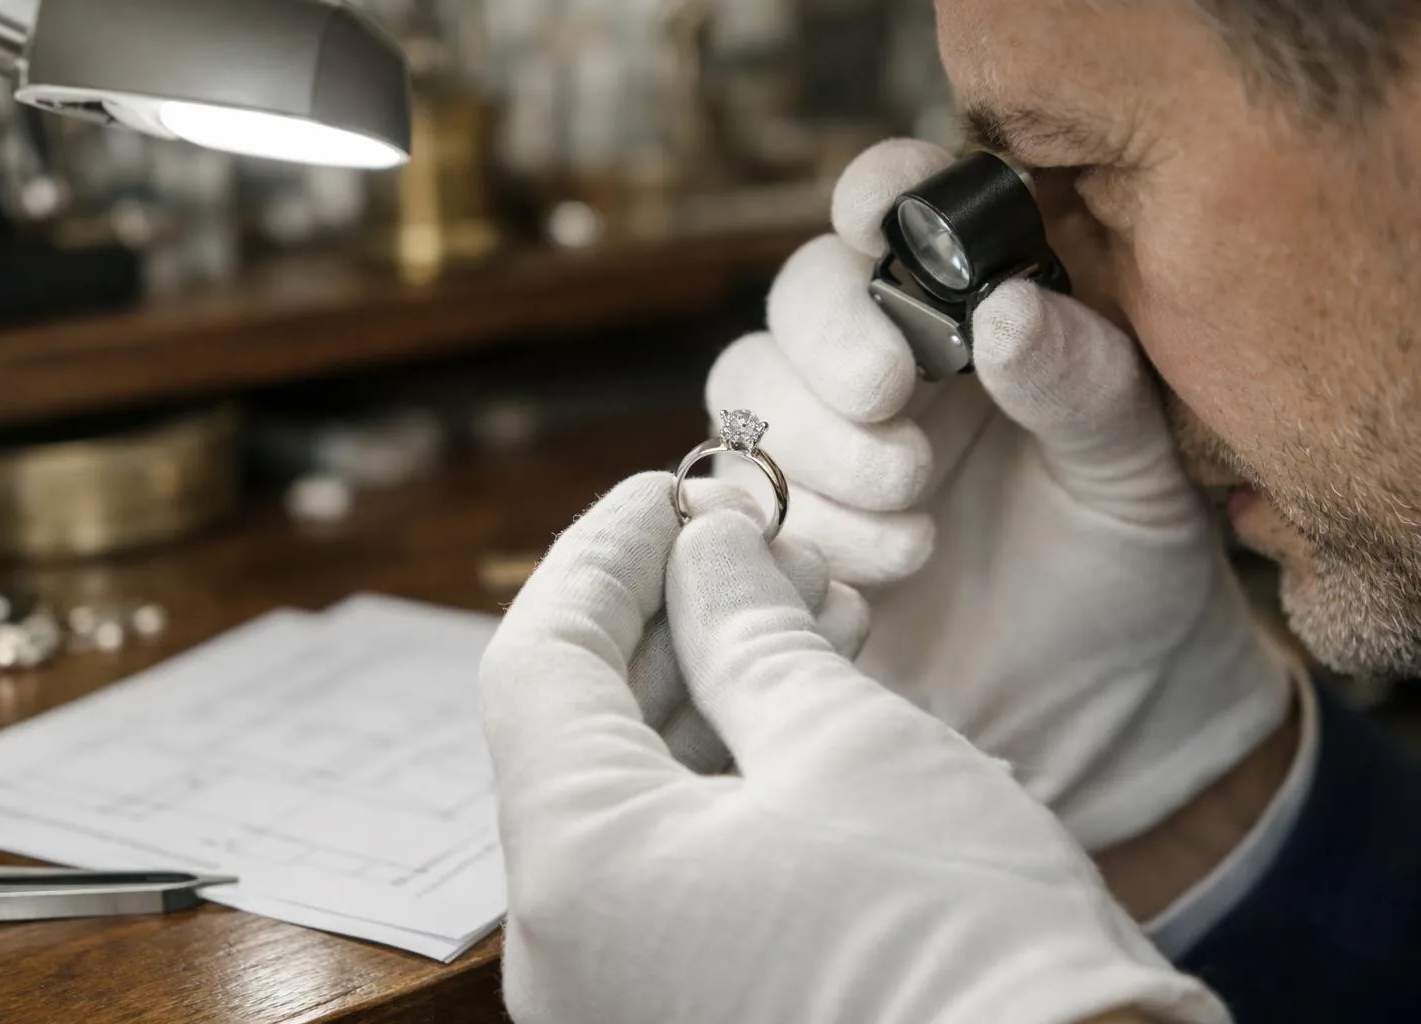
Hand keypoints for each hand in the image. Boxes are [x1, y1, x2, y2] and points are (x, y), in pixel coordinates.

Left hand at [479, 474, 1227, 1023]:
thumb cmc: (970, 942)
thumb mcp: (850, 744)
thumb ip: (749, 630)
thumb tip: (706, 548)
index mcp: (580, 876)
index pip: (539, 664)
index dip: (601, 556)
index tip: (665, 486)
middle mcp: (570, 952)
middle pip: (579, 729)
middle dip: (663, 615)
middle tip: (749, 537)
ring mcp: (623, 991)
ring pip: (632, 791)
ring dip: (705, 685)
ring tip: (802, 602)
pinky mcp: (684, 1005)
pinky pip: (673, 858)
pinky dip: (725, 770)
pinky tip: (804, 698)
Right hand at [705, 139, 1295, 852]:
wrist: (1094, 722)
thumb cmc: (1129, 577)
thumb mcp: (1139, 476)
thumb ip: (1085, 383)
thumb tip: (1005, 307)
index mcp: (976, 317)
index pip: (905, 216)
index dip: (877, 196)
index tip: (875, 221)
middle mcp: (888, 366)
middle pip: (800, 299)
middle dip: (831, 352)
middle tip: (895, 417)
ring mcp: (822, 452)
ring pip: (747, 394)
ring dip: (815, 456)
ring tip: (912, 534)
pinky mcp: (777, 538)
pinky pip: (724, 503)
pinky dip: (778, 534)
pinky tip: (868, 586)